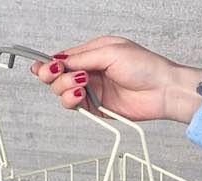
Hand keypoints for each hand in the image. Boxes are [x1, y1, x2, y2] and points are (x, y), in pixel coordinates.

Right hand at [31, 36, 201, 123]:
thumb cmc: (144, 66)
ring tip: (79, 86)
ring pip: (63, 93)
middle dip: (55, 77)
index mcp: (92, 53)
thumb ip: (81, 58)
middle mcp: (90, 72)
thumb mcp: (110, 52)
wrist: (162, 91)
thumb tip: (59, 61)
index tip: (39, 68)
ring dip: (65, 89)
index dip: (48, 64)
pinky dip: (73, 102)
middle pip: (58, 77)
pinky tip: (81, 95)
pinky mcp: (96, 108)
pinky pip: (75, 107)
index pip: (62, 59)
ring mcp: (92, 90)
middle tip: (59, 76)